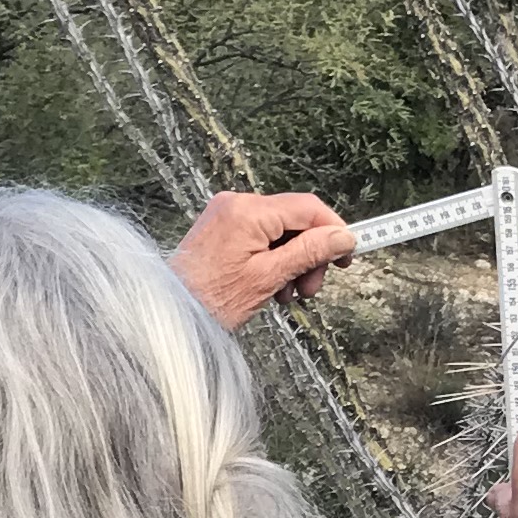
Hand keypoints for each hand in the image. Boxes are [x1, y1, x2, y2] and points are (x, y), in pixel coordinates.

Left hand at [169, 191, 358, 329]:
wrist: (171, 313)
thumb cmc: (210, 300)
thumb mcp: (269, 278)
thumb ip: (309, 253)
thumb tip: (342, 237)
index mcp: (248, 211)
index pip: (308, 208)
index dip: (333, 230)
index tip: (346, 255)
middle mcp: (236, 204)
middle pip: (295, 220)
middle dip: (310, 254)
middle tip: (311, 288)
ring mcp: (227, 214)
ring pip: (280, 231)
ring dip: (293, 261)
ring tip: (288, 294)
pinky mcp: (222, 228)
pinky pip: (261, 236)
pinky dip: (274, 260)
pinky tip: (271, 287)